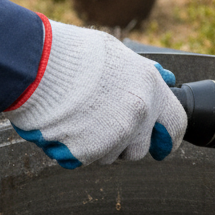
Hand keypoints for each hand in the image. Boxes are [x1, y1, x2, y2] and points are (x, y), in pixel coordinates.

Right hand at [5, 17, 186, 168]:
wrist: (38, 65)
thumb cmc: (74, 55)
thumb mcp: (120, 55)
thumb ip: (145, 73)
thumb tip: (167, 78)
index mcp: (150, 88)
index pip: (176, 125)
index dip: (168, 137)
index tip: (163, 145)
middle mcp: (138, 114)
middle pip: (140, 149)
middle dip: (125, 143)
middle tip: (103, 125)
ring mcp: (115, 136)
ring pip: (111, 156)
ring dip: (98, 145)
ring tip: (79, 117)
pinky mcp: (88, 153)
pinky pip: (85, 160)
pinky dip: (75, 149)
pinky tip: (65, 125)